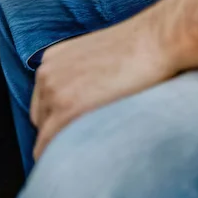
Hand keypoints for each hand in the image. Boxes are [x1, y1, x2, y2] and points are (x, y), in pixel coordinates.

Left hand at [30, 13, 173, 160]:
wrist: (156, 40)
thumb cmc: (138, 49)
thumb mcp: (96, 56)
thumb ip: (78, 76)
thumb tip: (80, 102)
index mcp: (51, 60)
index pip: (43, 104)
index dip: (61, 119)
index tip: (83, 126)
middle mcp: (45, 74)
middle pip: (41, 121)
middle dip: (61, 132)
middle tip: (93, 135)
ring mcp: (54, 92)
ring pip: (44, 138)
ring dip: (64, 145)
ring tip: (96, 141)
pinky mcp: (67, 109)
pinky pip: (48, 148)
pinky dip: (62, 157)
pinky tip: (89, 152)